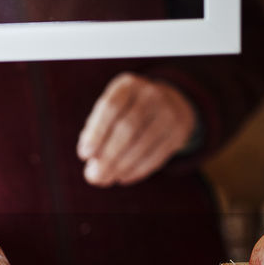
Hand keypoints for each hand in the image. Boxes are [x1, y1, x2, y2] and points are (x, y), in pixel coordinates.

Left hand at [75, 74, 199, 186]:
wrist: (170, 103)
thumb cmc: (127, 110)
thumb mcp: (111, 110)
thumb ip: (96, 129)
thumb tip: (90, 158)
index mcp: (128, 85)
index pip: (110, 107)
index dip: (96, 132)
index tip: (84, 155)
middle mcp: (151, 94)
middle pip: (127, 128)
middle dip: (108, 156)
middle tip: (93, 177)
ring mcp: (168, 112)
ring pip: (142, 144)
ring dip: (121, 167)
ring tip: (105, 179)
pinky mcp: (179, 131)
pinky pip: (157, 155)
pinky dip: (137, 170)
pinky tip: (123, 177)